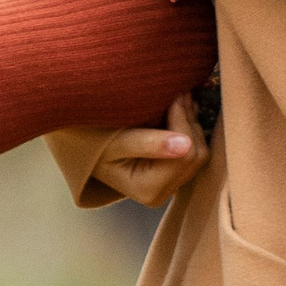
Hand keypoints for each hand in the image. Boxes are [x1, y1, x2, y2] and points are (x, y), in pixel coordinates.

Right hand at [91, 92, 206, 208]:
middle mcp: (164, 193)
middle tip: (179, 92)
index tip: (174, 95)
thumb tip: (186, 145)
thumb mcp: (116, 142)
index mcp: (149, 190)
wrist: (85, 150)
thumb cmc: (95, 144)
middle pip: (197, 154)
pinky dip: (190, 127)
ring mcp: (171, 185)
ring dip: (191, 122)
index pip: (186, 155)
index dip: (182, 122)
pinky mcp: (175, 174)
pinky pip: (195, 149)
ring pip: (200, 150)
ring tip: (178, 98)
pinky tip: (179, 110)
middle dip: (189, 121)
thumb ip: (148, 143)